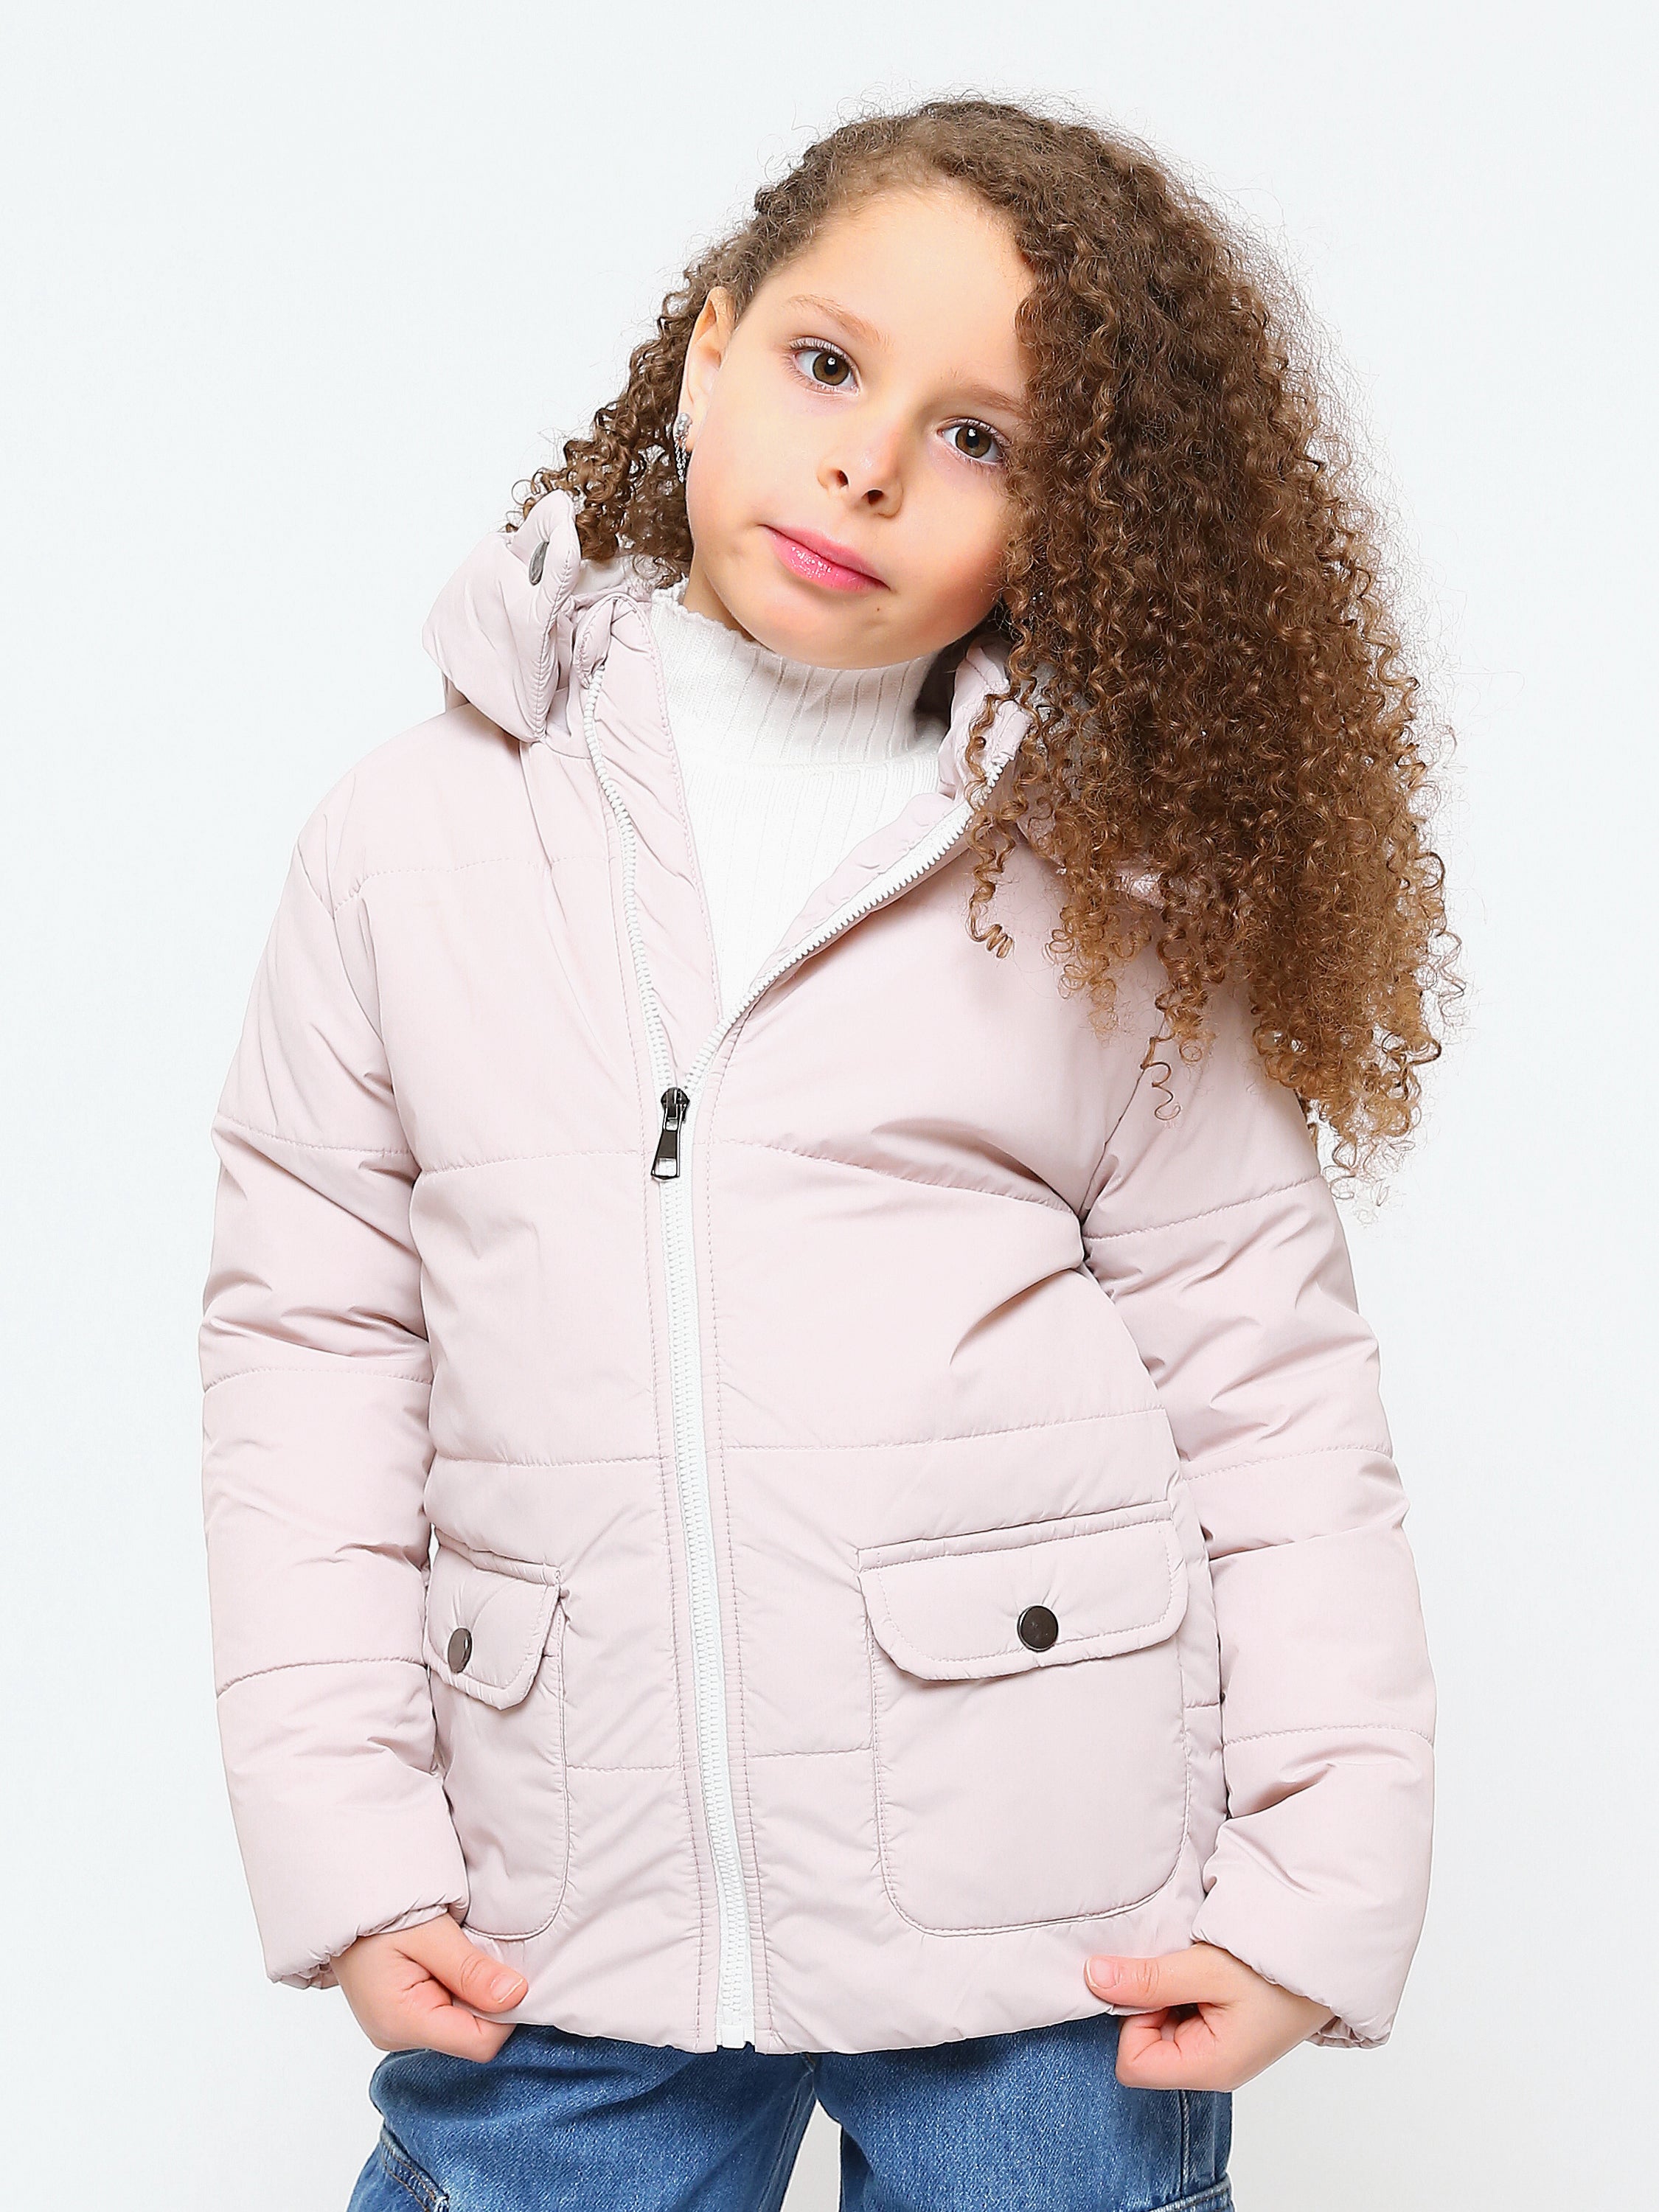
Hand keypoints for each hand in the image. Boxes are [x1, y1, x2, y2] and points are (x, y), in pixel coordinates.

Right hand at [334, 1912, 528, 2059]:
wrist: (340, 1904)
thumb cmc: (378, 1914)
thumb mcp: (430, 1933)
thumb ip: (471, 1969)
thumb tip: (516, 1995)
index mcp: (402, 2023)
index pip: (479, 2042)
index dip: (505, 2011)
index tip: (510, 1971)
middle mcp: (397, 2036)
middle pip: (471, 2036)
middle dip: (488, 1999)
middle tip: (481, 1952)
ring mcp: (396, 2029)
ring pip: (460, 2024)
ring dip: (472, 1991)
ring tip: (459, 1953)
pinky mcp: (399, 2017)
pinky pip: (444, 2013)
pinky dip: (457, 1989)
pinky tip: (448, 1962)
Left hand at [1084, 1942, 1333, 2088]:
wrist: (1323, 1960)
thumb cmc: (1276, 1972)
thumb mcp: (1207, 1969)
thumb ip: (1148, 1979)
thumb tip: (1093, 1978)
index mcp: (1207, 2067)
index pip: (1132, 2064)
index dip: (1133, 2020)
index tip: (1157, 1986)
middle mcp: (1209, 2069)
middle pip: (1143, 2045)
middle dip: (1150, 2003)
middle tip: (1183, 1972)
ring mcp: (1216, 2053)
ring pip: (1159, 2028)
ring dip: (1167, 1993)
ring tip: (1200, 1970)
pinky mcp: (1222, 2034)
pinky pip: (1180, 2018)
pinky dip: (1183, 1992)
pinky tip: (1208, 1974)